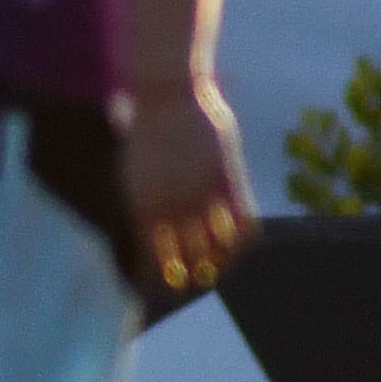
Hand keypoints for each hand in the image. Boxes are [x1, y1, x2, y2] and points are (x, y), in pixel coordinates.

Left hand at [125, 75, 254, 294]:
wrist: (167, 94)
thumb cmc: (147, 127)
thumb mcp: (137, 169)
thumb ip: (149, 199)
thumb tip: (154, 226)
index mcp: (142, 204)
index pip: (156, 255)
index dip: (163, 275)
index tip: (168, 286)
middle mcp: (172, 205)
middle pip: (188, 256)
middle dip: (193, 274)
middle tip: (196, 283)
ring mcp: (201, 193)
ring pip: (217, 245)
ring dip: (220, 263)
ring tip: (217, 271)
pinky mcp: (226, 179)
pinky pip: (240, 221)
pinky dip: (243, 239)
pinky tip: (241, 245)